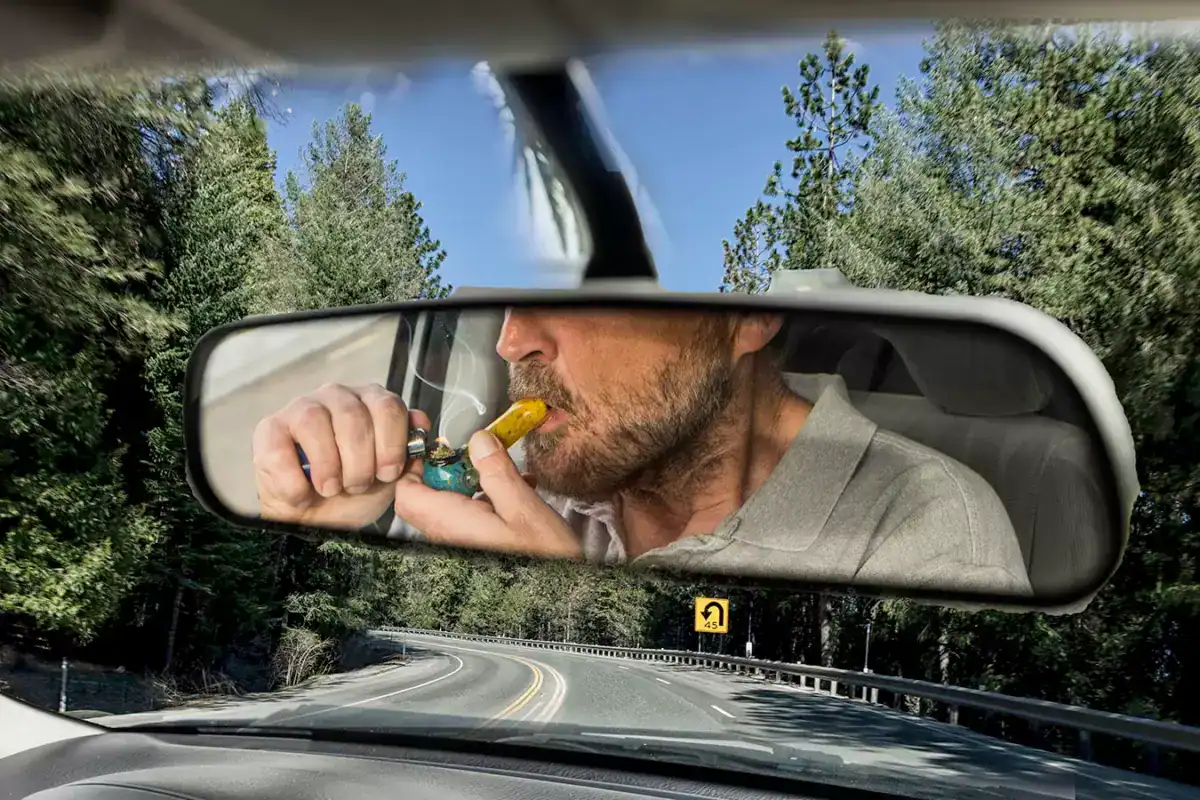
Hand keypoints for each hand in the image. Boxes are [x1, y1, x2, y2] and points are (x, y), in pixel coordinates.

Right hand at [252, 382, 429, 528]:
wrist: (316, 517)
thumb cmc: (352, 489)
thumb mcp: (390, 476)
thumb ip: (410, 450)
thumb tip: (420, 423)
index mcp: (371, 402)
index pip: (388, 406)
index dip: (391, 443)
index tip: (388, 473)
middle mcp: (337, 396)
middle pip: (354, 416)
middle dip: (360, 461)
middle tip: (357, 485)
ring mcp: (301, 408)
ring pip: (315, 422)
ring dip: (328, 466)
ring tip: (331, 489)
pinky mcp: (269, 429)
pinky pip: (279, 447)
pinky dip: (295, 480)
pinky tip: (304, 494)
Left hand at [393, 429, 580, 559]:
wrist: (560, 594)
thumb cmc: (545, 559)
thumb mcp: (525, 510)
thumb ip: (497, 473)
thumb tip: (478, 441)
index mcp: (453, 526)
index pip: (406, 495)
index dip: (414, 467)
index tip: (439, 449)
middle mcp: (450, 538)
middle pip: (426, 497)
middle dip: (450, 471)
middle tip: (478, 457)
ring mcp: (462, 545)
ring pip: (449, 505)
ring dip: (473, 483)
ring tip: (506, 474)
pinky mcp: (478, 548)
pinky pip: (469, 517)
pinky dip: (486, 499)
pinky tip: (517, 491)